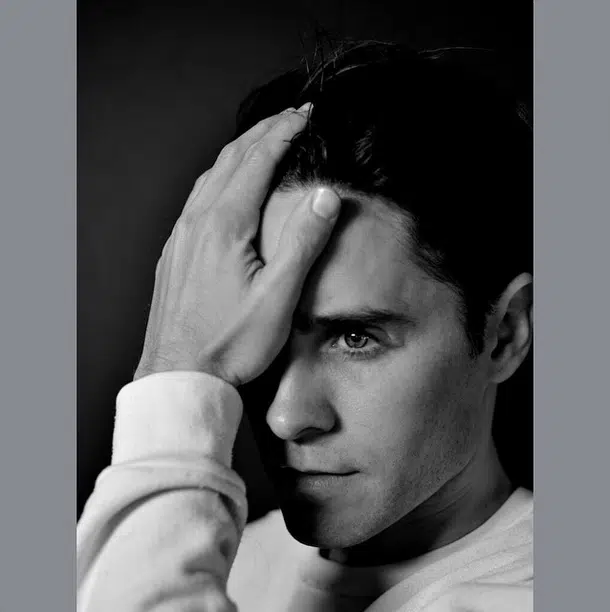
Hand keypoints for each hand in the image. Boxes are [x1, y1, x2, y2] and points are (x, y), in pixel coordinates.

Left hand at [134, 104, 341, 386]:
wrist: (179, 375)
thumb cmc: (230, 343)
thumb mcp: (278, 296)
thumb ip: (302, 242)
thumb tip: (324, 195)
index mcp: (224, 225)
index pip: (257, 161)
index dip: (284, 133)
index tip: (304, 114)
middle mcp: (197, 223)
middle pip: (231, 160)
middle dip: (263, 133)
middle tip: (289, 117)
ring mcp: (181, 238)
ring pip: (210, 177)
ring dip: (239, 153)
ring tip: (260, 142)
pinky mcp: (175, 254)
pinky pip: (196, 200)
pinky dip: (218, 178)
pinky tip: (223, 188)